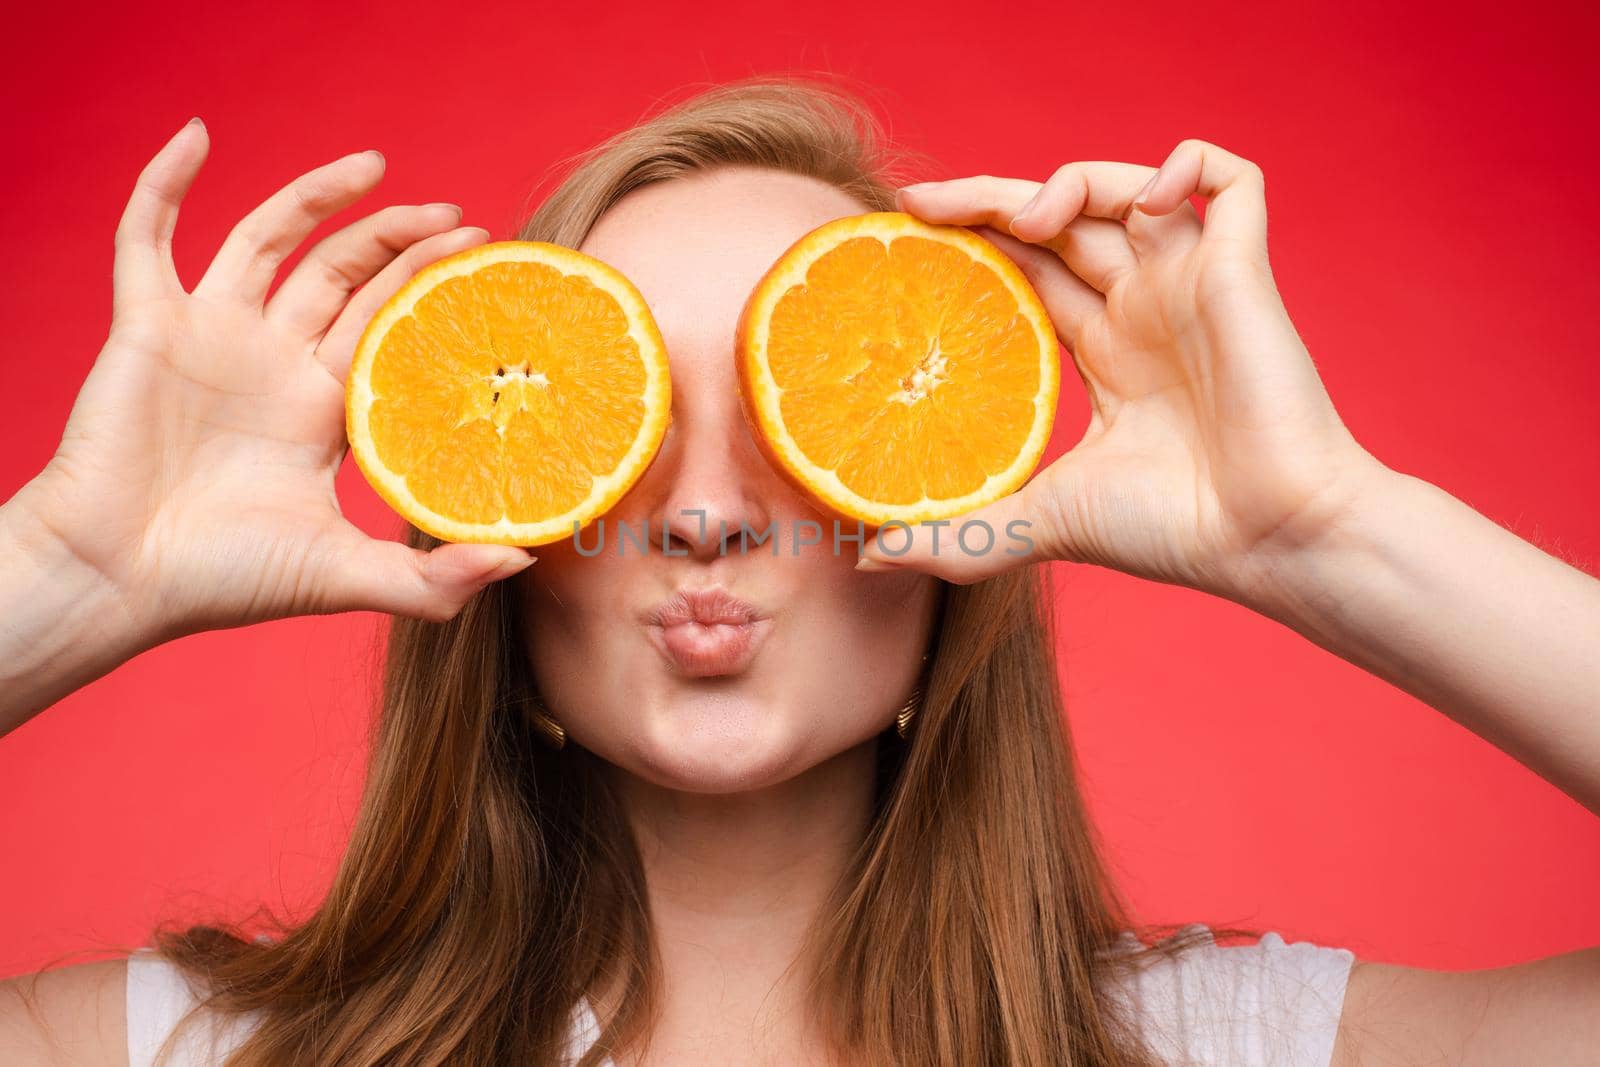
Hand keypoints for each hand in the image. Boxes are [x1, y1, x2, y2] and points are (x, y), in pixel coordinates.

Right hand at [13, 119, 534, 644]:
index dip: (429, 291)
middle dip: (398, 241)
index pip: (387, 327)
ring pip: (268, 241)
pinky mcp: (148, 326)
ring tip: (375, 164)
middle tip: (456, 218)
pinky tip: (197, 136)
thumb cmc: (225, 581)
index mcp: (321, 409)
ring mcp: (210, 337)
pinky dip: (166, 184)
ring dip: (316, 197)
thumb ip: (432, 578)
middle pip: (343, 276)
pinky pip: (147, 238)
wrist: (119, 580)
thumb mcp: (346, 575)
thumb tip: (521, 559)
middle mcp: (273, 363)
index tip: (484, 262)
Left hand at [857, 138, 1388, 600]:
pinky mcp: (1244, 268)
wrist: (1268, 540)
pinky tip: (1143, 198)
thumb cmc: (1172, 532)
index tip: (907, 236)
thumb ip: (958, 536)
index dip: (975, 244)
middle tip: (918, 204)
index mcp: (1109, 352)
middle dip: (987, 200)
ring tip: (1022, 223)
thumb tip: (863, 558)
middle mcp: (1147, 308)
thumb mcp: (1038, 523)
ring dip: (1067, 183)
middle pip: (1061, 221)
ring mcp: (1195, 284)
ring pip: (1127, 188)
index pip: (1029, 271)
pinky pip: (1230, 178)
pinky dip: (1188, 164)